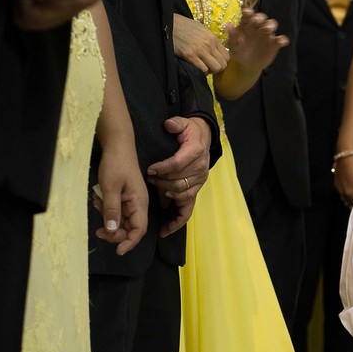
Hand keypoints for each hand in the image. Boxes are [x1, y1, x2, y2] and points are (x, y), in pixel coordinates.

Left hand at [94, 147, 148, 254]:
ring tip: (96, 207)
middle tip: (99, 231)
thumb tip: (113, 231)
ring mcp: (131, 201)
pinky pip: (117, 211)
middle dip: (115, 233)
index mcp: (139, 203)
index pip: (139, 230)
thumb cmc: (116, 164)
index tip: (118, 250)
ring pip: (121, 221)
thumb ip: (112, 210)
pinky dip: (107, 211)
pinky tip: (98, 200)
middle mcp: (138, 205)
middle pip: (130, 228)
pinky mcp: (124, 197)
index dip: (130, 242)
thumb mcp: (110, 188)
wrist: (118, 146)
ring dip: (109, 220)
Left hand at [147, 116, 210, 235]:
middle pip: (179, 182)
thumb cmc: (190, 132)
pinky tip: (166, 228)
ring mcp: (199, 182)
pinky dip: (177, 219)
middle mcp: (200, 169)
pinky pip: (188, 209)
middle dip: (161, 183)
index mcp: (196, 152)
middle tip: (149, 180)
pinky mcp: (196, 190)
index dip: (163, 169)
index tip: (150, 170)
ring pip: (182, 195)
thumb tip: (169, 125)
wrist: (203, 138)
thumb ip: (176, 124)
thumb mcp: (183, 123)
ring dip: (167, 195)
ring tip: (155, 194)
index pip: (178, 164)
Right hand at [173, 15, 229, 73]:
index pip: (227, 56)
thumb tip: (217, 52)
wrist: (169, 24)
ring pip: (215, 68)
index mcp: (213, 38)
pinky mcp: (190, 55)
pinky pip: (203, 69)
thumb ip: (211, 41)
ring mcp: (200, 50)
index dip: (222, 62)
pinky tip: (197, 68)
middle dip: (217, 68)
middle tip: (209, 67)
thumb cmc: (185, 27)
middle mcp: (209, 44)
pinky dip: (202, 72)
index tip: (215, 62)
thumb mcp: (202, 30)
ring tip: (203, 67)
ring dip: (210, 71)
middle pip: (223, 64)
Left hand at [225, 9, 287, 71]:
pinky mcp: (274, 44)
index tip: (247, 12)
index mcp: (247, 24)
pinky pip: (280, 40)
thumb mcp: (233, 45)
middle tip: (257, 21)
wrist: (248, 65)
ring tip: (268, 29)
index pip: (248, 15)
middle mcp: (258, 26)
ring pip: (272, 25)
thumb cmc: (239, 52)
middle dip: (260, 18)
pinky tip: (282, 42)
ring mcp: (267, 34)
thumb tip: (228, 25)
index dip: (248, 12)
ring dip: (271, 25)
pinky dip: (282, 40)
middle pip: (261, 17)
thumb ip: (232, 36)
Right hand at [333, 153, 352, 205]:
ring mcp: (338, 187)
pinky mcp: (336, 182)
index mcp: (349, 192)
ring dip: (350, 198)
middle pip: (349, 202)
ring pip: (345, 197)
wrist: (345, 153)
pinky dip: (347, 193)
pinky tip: (352, 190)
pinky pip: (342, 191)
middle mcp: (342, 192)